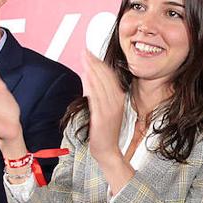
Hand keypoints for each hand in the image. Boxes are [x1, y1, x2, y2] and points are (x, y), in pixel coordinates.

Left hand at [82, 48, 125, 164]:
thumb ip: (100, 95)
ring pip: (101, 85)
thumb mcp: (106, 110)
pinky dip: (92, 86)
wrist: (108, 151)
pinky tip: (86, 76)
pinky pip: (96, 99)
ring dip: (92, 70)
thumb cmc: (106, 132)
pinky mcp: (102, 117)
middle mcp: (116, 102)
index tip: (91, 53)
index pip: (110, 76)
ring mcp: (109, 110)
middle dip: (95, 63)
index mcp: (118, 99)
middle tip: (85, 51)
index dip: (100, 63)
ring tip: (84, 58)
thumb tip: (90, 79)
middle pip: (105, 78)